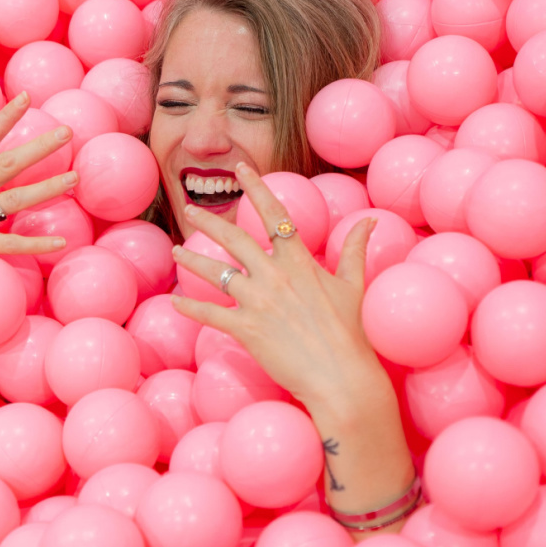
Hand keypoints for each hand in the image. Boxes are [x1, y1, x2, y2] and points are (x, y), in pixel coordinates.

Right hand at [0, 93, 77, 298]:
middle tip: (66, 132)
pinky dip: (36, 243)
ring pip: (15, 200)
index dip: (4, 117)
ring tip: (74, 178)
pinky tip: (61, 241)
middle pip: (7, 164)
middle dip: (39, 147)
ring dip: (48, 188)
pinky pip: (10, 243)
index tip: (26, 97)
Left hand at [170, 163, 391, 423]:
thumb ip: (355, 249)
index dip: (257, 188)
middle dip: (209, 221)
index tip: (242, 170)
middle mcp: (274, 275)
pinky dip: (191, 307)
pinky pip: (210, 313)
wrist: (341, 377)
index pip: (274, 214)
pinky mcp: (246, 329)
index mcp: (299, 261)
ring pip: (216, 273)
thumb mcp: (354, 285)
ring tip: (177, 251)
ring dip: (193, 260)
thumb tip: (370, 220)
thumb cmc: (351, 333)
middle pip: (234, 239)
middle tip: (189, 209)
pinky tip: (175, 301)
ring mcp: (258, 301)